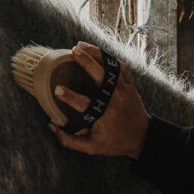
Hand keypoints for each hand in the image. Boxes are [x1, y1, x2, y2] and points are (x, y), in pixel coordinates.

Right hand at [51, 41, 150, 157]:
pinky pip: (119, 66)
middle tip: (73, 52)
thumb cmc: (115, 142)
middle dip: (86, 62)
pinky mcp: (129, 84)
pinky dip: (108, 58)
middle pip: (101, 76)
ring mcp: (124, 89)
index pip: (84, 103)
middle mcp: (114, 99)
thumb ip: (69, 140)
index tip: (57, 89)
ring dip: (96, 54)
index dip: (70, 96)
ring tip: (80, 45)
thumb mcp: (91, 147)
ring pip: (111, 66)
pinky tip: (97, 53)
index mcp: (103, 115)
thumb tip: (51, 126)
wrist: (142, 137)